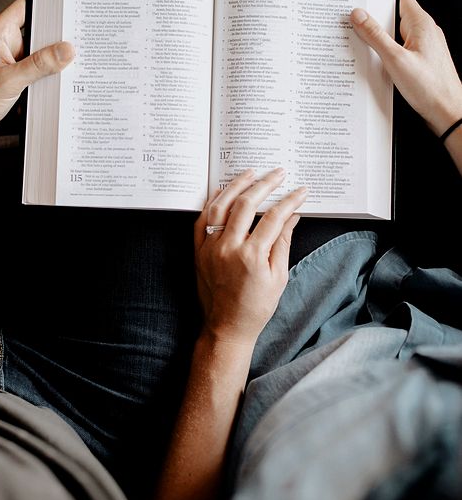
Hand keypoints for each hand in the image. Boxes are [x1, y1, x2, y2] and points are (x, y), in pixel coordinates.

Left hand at [0, 0, 73, 150]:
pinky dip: (46, 79)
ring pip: (39, 56)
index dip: (47, 8)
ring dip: (52, 64)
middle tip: (75, 48)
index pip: (26, 8)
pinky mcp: (14, 79)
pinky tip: (55, 86)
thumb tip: (66, 50)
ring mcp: (10, 62)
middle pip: (38, 34)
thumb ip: (39, 65)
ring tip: (67, 70)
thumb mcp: (9, 81)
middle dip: (56, 41)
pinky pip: (36, 73)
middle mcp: (4, 45)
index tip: (68, 15)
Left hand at [194, 169, 306, 345]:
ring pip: (221, 206)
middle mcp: (229, 248)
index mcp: (252, 256)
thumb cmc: (256, 307)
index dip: (289, 201)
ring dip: (236, 185)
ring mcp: (210, 248)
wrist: (226, 327)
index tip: (300, 190)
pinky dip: (212, 202)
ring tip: (250, 172)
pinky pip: (202, 220)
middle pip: (247, 204)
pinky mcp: (198, 251)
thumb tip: (292, 216)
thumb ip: (283, 243)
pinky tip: (222, 190)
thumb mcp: (278, 277)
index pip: (274, 217)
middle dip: (265, 184)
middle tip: (278, 173)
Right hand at [351, 0, 461, 135]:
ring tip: (365, 50)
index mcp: (421, 24)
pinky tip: (378, 66)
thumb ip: (375, 36)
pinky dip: (388, 55)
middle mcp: (425, 32)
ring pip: (396, 36)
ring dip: (380, 42)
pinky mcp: (421, 61)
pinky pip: (400, 51)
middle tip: (356, 28)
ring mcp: (423, 47)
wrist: (446, 111)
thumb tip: (359, 15)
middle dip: (375, 23)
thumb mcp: (395, 59)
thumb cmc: (428, 87)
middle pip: (395, 18)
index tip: (361, 3)